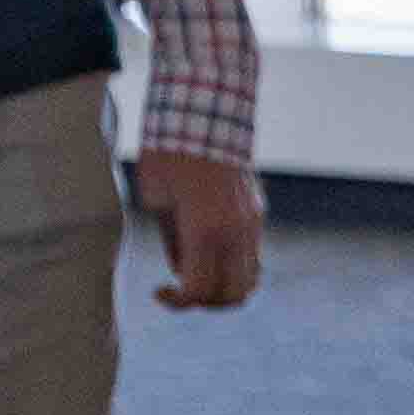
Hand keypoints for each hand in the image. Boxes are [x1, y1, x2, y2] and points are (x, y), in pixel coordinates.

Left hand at [138, 148, 264, 312]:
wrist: (203, 111)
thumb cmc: (167, 152)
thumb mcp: (156, 197)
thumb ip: (172, 240)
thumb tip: (182, 270)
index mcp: (205, 230)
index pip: (198, 290)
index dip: (176, 302)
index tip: (158, 291)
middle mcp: (236, 232)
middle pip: (232, 295)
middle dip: (205, 302)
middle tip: (179, 291)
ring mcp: (252, 223)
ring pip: (251, 280)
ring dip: (225, 288)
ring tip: (196, 275)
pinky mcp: (257, 212)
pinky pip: (254, 256)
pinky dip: (236, 268)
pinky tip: (211, 255)